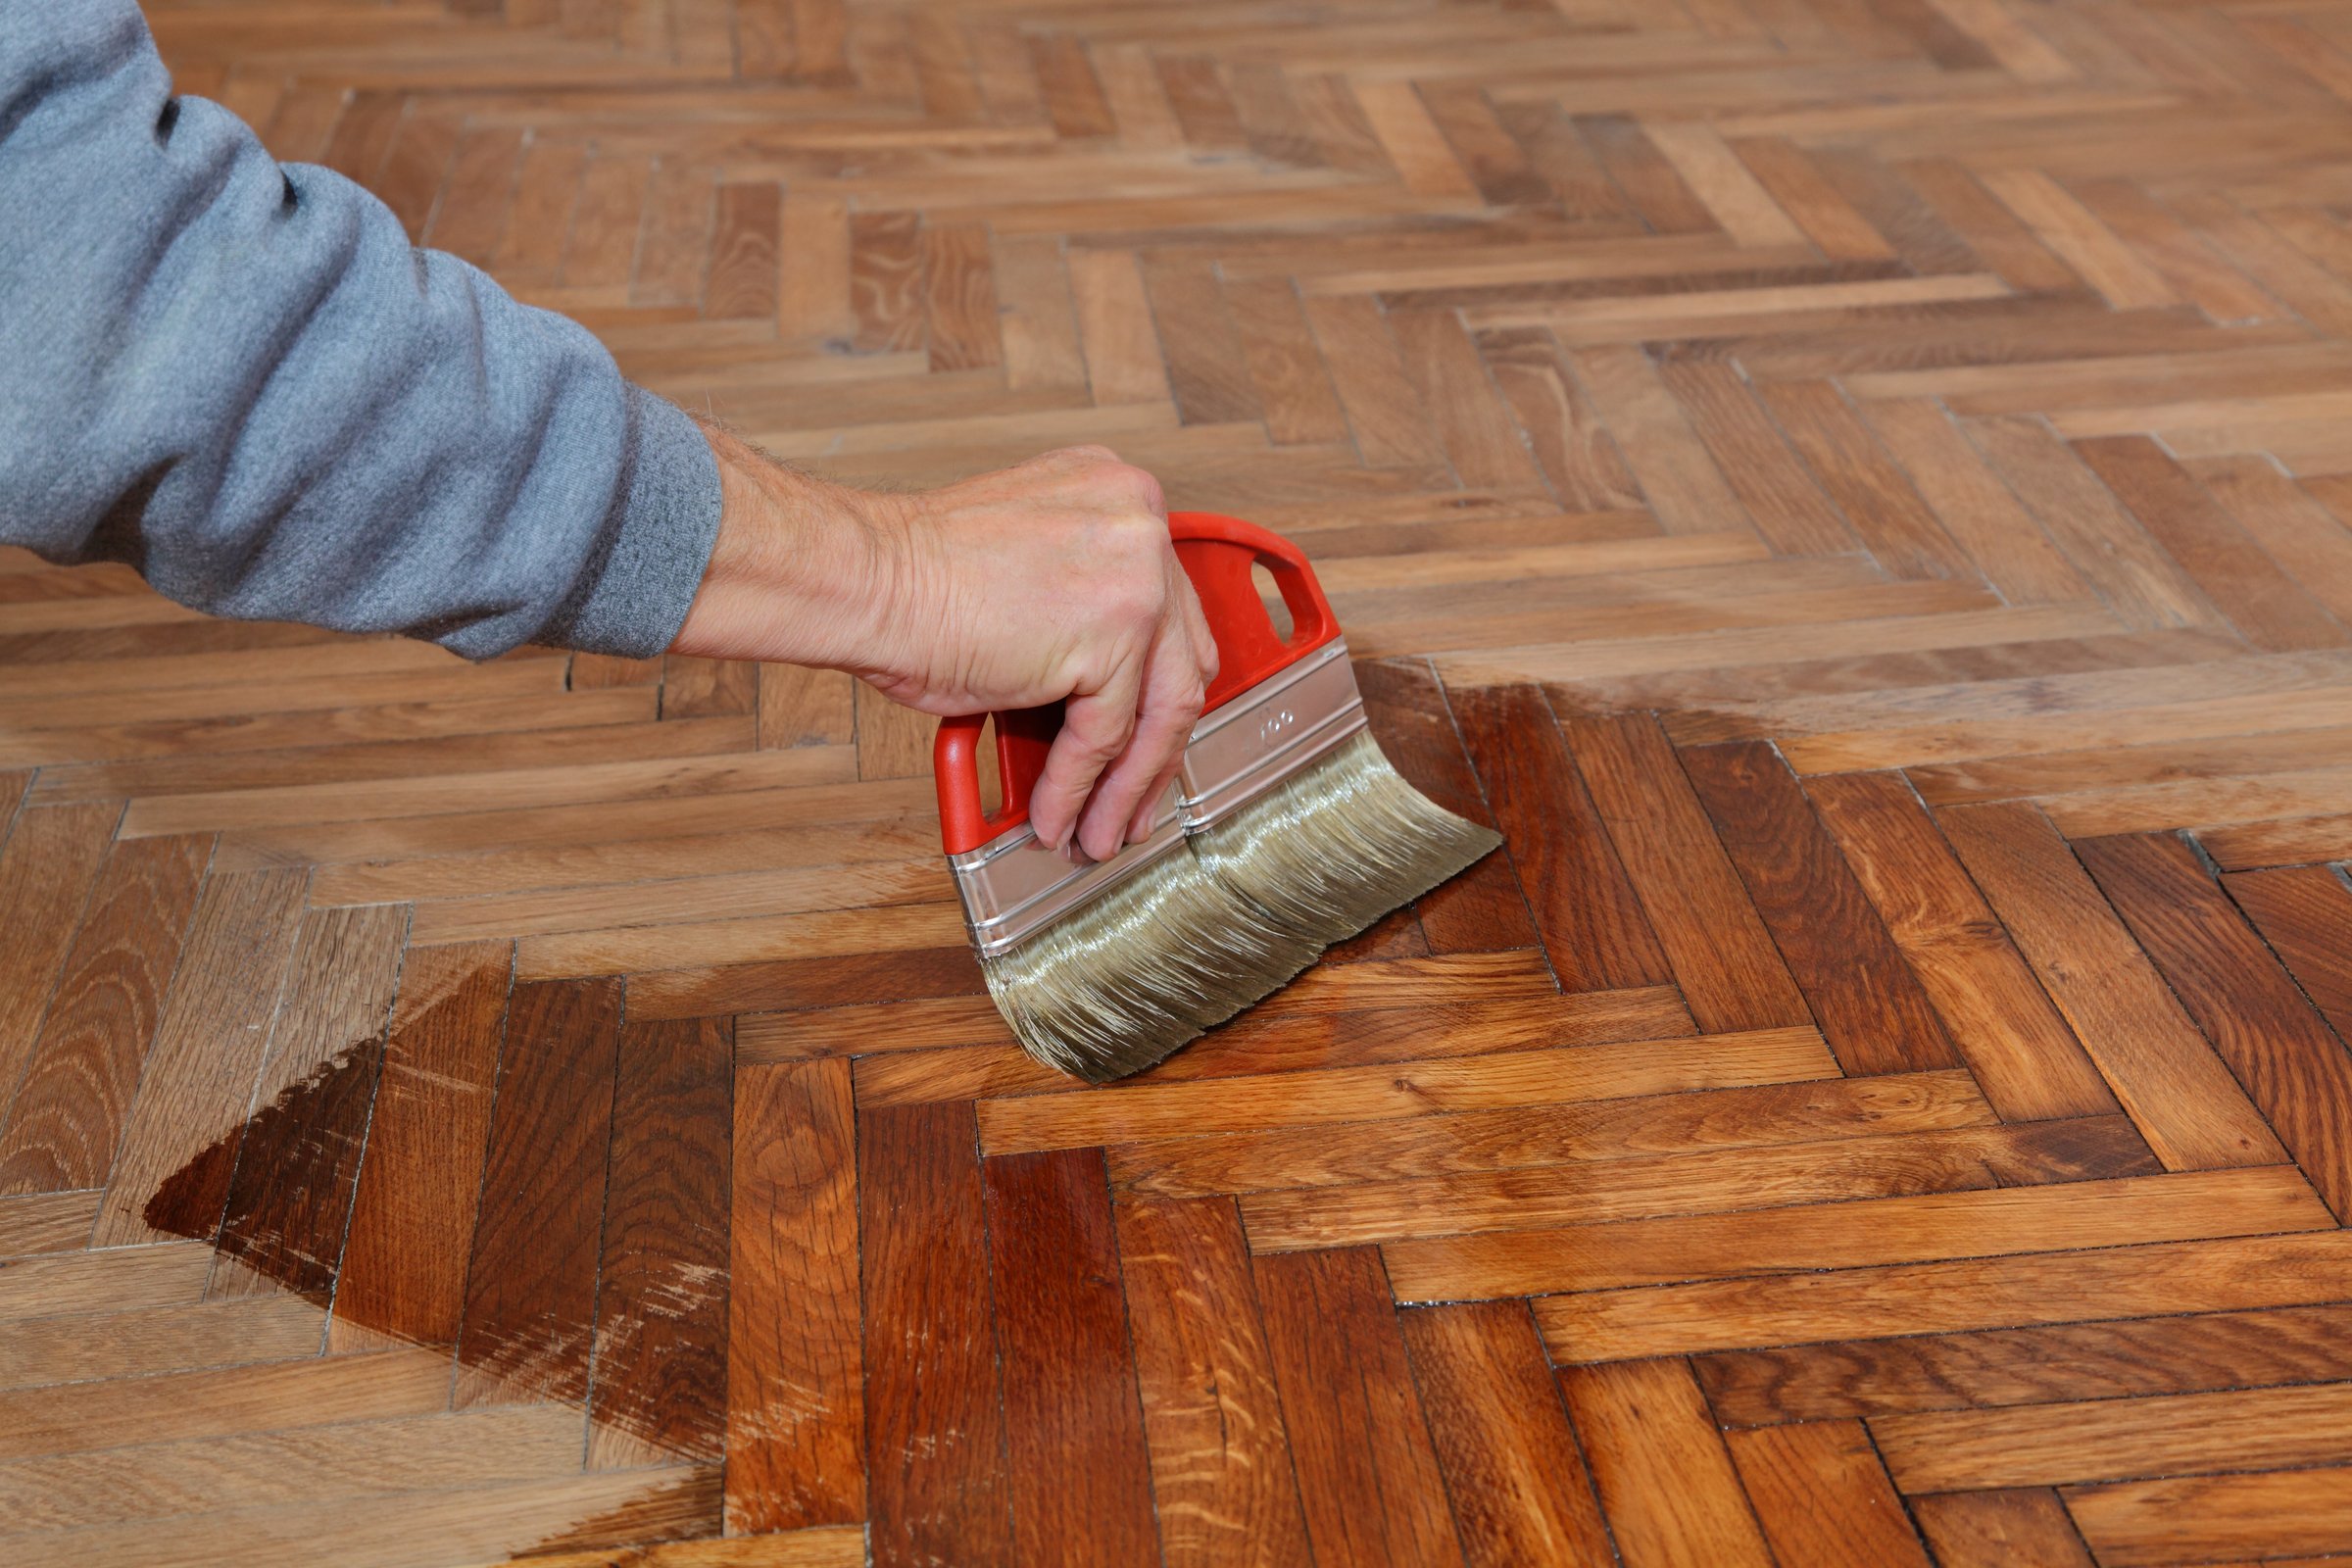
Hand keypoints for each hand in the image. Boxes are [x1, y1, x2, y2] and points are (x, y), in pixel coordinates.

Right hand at [672, 426, 1217, 862]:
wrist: (868, 580)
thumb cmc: (918, 576)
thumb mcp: (1032, 570)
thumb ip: (1083, 610)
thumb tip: (1102, 696)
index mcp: (1124, 497)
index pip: (1172, 612)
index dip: (1160, 687)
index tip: (1149, 736)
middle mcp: (1143, 527)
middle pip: (1180, 662)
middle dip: (1157, 748)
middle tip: (1133, 798)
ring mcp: (1136, 581)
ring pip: (1157, 710)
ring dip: (1126, 784)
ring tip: (1100, 829)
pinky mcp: (1111, 639)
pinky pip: (1105, 735)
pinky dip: (1079, 786)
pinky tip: (1059, 816)